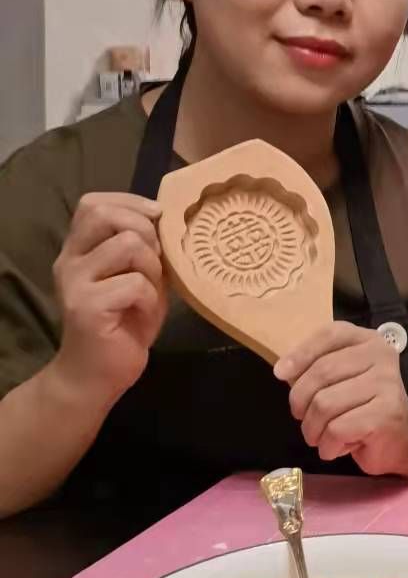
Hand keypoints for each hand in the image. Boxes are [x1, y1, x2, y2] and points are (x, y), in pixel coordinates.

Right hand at [50, 192, 165, 400]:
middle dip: (146, 231)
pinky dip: (151, 299)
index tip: (157, 217)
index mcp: (80, 249)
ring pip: (129, 245)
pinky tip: (143, 315)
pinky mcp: (86, 306)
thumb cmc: (125, 323)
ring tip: (150, 292)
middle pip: (106, 214)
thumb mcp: (140, 276)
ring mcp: (74, 283)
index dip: (131, 202)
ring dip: (153, 268)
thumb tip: (167, 219)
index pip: (94, 203)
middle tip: (157, 261)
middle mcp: (70, 260)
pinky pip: (135, 283)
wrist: (97, 375)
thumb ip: (146, 249)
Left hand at [275, 323, 407, 476]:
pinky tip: (338, 447)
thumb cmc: (362, 408)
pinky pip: (336, 429)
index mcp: (368, 341)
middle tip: (305, 419)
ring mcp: (387, 383)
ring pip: (324, 404)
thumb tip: (283, 370)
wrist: (401, 440)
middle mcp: (382, 356)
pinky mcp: (387, 413)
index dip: (300, 353)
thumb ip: (315, 368)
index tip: (280, 374)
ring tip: (322, 437)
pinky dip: (328, 445)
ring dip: (313, 430)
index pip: (330, 335)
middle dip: (301, 403)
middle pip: (321, 373)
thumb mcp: (339, 381)